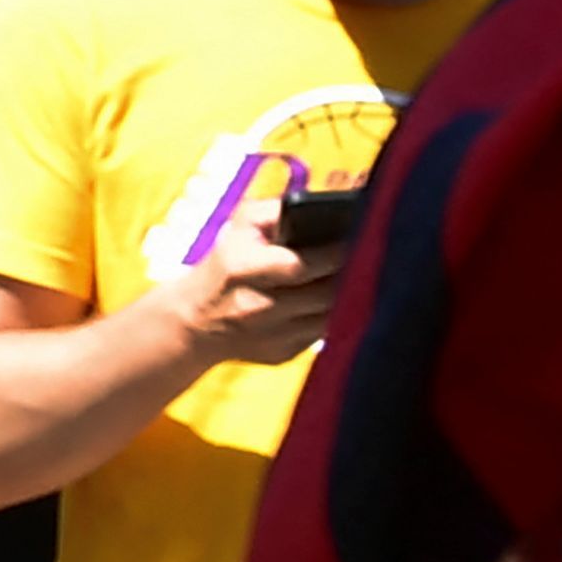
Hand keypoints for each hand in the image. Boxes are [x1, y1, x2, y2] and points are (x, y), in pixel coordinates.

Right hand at [155, 197, 340, 369]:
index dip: (334, 252)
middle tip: (365, 257)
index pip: (301, 264)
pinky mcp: (284, 354)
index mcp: (241, 269)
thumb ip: (276, 212)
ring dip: (348, 296)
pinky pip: (323, 333)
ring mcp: (271, 335)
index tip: (357, 238)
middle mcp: (257, 306)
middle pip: (325, 292)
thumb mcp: (239, 227)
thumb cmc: (226, 263)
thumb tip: (323, 207)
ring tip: (353, 278)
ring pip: (331, 315)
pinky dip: (332, 317)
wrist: (195, 320)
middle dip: (350, 273)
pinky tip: (330, 302)